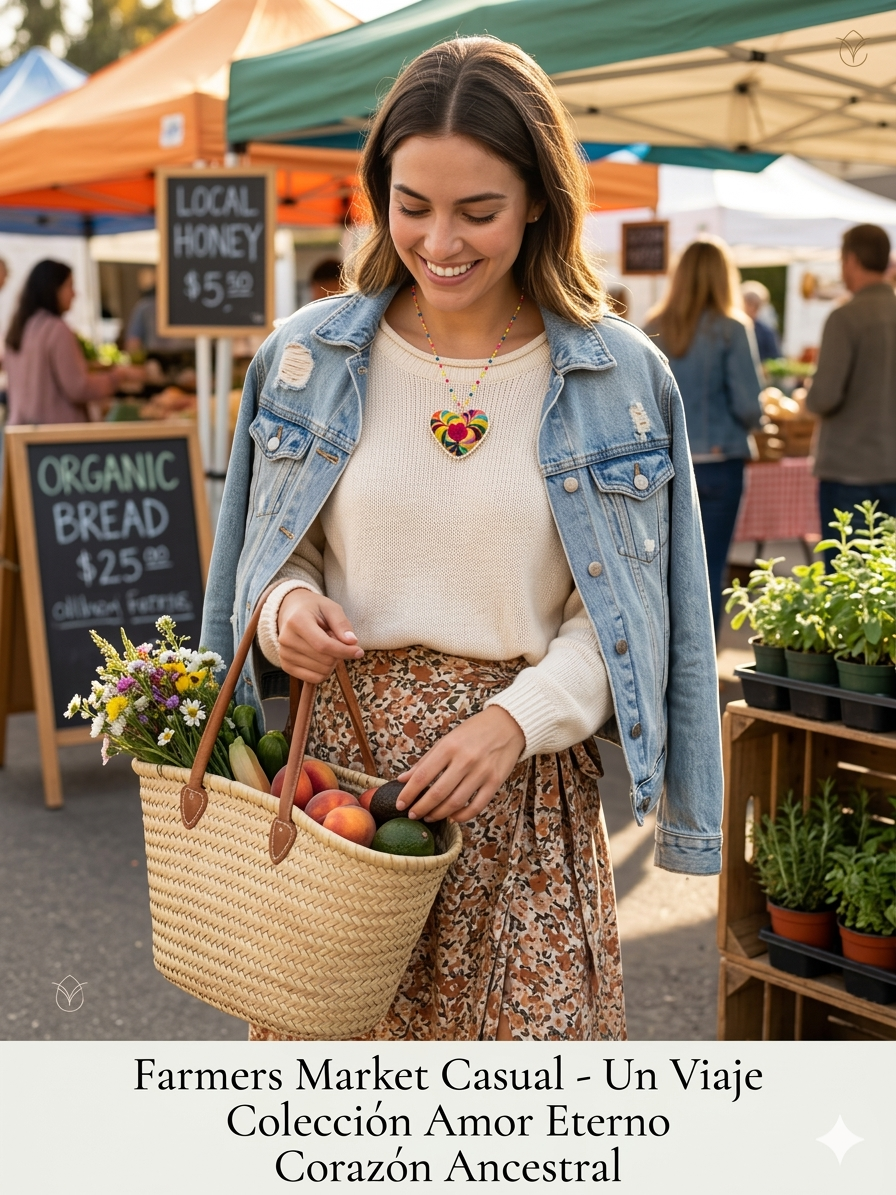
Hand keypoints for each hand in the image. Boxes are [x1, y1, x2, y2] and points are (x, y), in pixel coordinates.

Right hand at [277, 588, 363, 682]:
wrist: (291, 611)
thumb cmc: (314, 609)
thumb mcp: (331, 608)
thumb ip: (342, 624)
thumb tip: (352, 642)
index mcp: (297, 621)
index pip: (324, 645)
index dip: (344, 651)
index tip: (359, 651)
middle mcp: (287, 639)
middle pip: (325, 660)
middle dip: (338, 653)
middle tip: (334, 639)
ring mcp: (284, 654)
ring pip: (321, 672)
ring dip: (331, 662)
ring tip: (324, 645)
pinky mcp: (285, 665)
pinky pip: (313, 679)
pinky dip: (323, 671)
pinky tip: (320, 657)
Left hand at [394, 705, 525, 823]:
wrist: (508, 724)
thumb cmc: (473, 732)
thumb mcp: (446, 740)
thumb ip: (425, 761)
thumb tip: (403, 779)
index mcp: (449, 747)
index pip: (422, 775)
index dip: (408, 793)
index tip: (399, 804)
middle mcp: (465, 759)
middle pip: (437, 793)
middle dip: (421, 808)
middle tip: (412, 815)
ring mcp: (482, 771)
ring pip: (456, 802)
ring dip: (439, 814)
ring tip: (429, 817)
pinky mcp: (496, 781)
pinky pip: (477, 806)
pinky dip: (463, 816)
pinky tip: (452, 816)